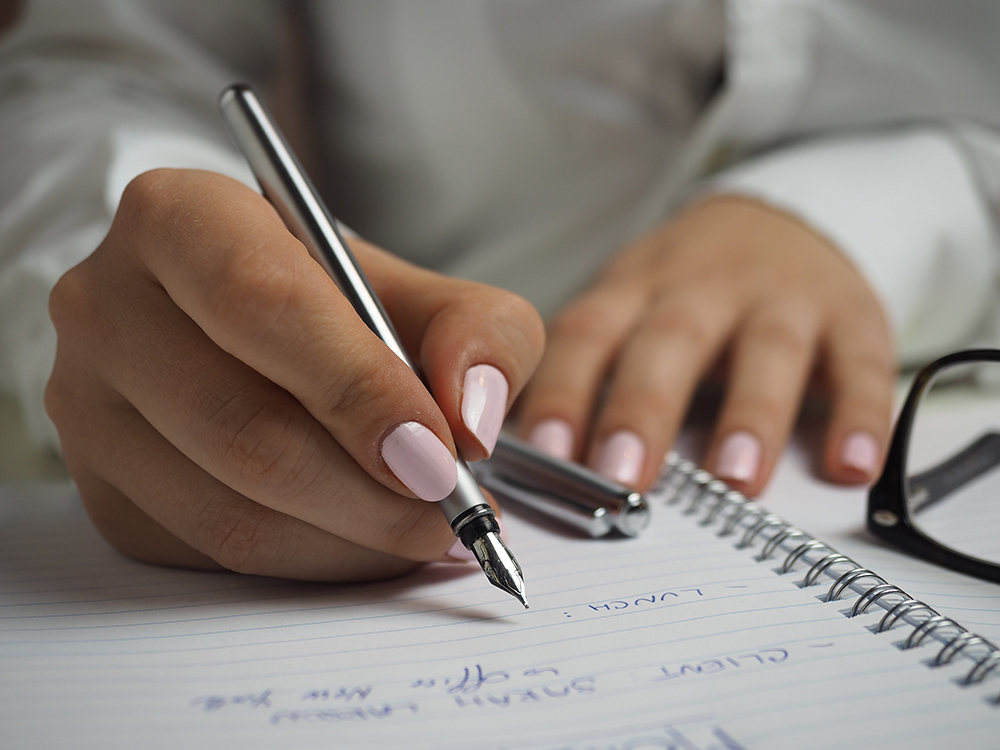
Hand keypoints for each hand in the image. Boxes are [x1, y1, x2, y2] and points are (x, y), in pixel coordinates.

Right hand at [46, 169, 543, 579]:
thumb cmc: (338, 304)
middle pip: (244, 427)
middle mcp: (109, 306)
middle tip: (451, 512)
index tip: (440, 453)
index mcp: (180, 218)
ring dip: (351, 539)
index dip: (359, 389)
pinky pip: (215, 554)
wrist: (251, 330)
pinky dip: (313, 561)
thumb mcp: (424, 291)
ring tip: (425, 529)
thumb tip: (472, 419)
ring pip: (230, 510)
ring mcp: (89, 407)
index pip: (264, 305)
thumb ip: (478, 332)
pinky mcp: (103, 489)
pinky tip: (364, 538)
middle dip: (370, 491)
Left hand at [517, 195, 894, 494]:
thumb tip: (530, 463)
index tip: (545, 454)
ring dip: (751, 415)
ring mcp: (782, 297)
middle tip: (622, 476)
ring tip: (735, 480)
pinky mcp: (852, 315)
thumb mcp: (628, 307)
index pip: (588, 335)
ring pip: (767, 351)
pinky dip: (860, 415)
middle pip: (670, 341)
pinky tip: (851, 466)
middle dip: (644, 408)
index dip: (564, 391)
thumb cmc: (685, 289)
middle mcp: (704, 287)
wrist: (781, 221)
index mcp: (636, 289)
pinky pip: (861, 364)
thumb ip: (589, 373)